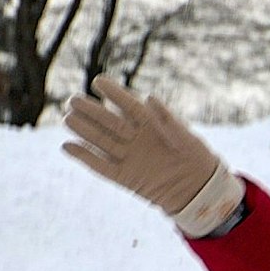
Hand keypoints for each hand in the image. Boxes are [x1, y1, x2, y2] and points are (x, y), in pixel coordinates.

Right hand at [62, 76, 237, 234]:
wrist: (201, 189)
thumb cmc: (197, 158)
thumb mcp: (186, 137)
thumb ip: (167, 119)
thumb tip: (148, 97)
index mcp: (149, 125)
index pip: (127, 104)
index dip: (114, 92)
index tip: (98, 81)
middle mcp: (135, 138)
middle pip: (108, 122)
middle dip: (90, 110)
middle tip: (73, 100)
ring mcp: (129, 157)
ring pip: (101, 141)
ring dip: (83, 130)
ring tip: (67, 118)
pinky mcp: (125, 177)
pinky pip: (101, 167)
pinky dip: (85, 157)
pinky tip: (67, 147)